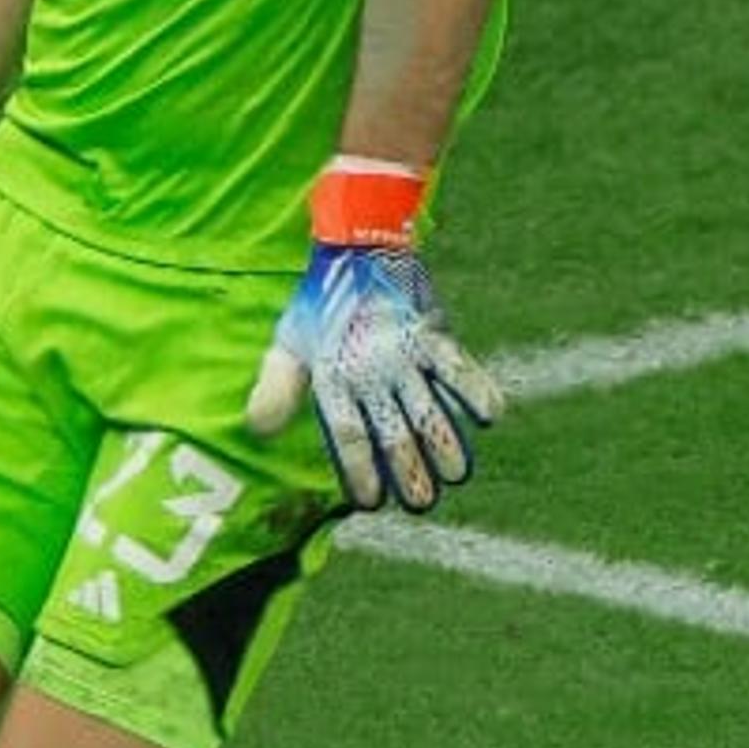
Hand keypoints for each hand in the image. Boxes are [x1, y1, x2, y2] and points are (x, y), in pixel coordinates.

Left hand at [243, 160, 505, 512]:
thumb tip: (256, 429)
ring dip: (444, 444)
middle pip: (393, 429)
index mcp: (333, 374)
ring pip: (428, 406)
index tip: (370, 501)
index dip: (358, 469)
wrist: (357, 244)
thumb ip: (277, 387)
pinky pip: (458, 366)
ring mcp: (403, 351)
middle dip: (408, 470)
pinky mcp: (431, 332)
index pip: (347, 433)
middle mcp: (370, 368)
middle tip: (421, 503)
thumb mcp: (289, 342)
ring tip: (457, 475)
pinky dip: (477, 389)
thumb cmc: (321, 301)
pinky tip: (492, 417)